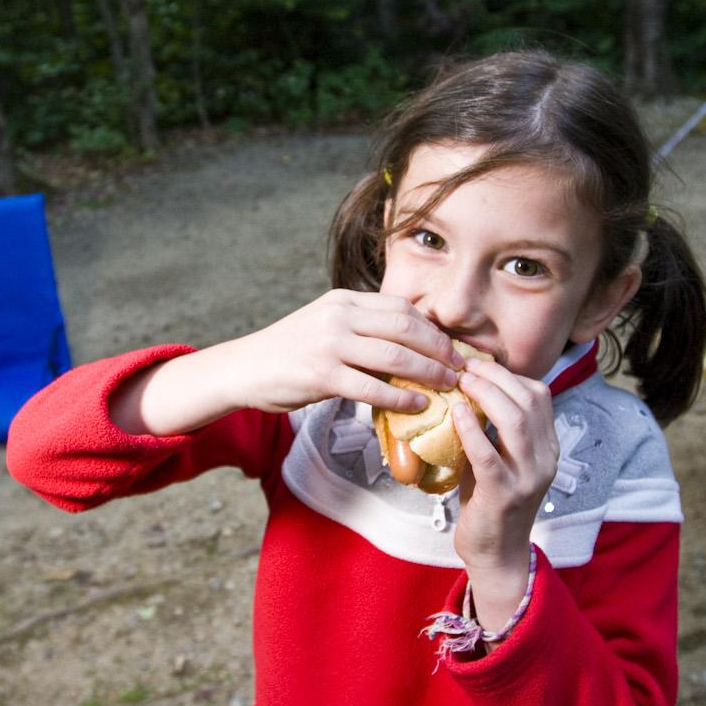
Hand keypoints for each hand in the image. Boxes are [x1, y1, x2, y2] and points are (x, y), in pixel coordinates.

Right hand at [108, 290, 462, 436]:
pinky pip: (373, 386)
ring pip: (395, 356)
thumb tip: (408, 348)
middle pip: (407, 327)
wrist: (243, 369)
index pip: (402, 308)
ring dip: (429, 373)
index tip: (453, 348)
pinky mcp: (322, 374)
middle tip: (462, 369)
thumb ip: (361, 330)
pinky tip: (418, 405)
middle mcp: (339, 315)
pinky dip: (401, 397)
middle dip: (441, 349)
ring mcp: (330, 343)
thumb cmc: (289, 353)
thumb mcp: (326, 327)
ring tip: (449, 386)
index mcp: (343, 300)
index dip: (434, 329)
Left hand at [451, 358, 557, 621]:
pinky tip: (456, 414)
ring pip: (516, 422)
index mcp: (547, 446)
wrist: (496, 553)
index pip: (539, 396)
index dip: (509, 374)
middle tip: (465, 365)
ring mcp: (528, 478)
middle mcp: (544, 459)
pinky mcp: (504, 495)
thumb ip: (493, 429)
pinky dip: (472, 430)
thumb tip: (467, 387)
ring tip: (461, 381)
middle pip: (529, 401)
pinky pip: (489, 455)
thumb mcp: (500, 458)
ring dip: (486, 395)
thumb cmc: (490, 501)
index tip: (478, 363)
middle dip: (496, 376)